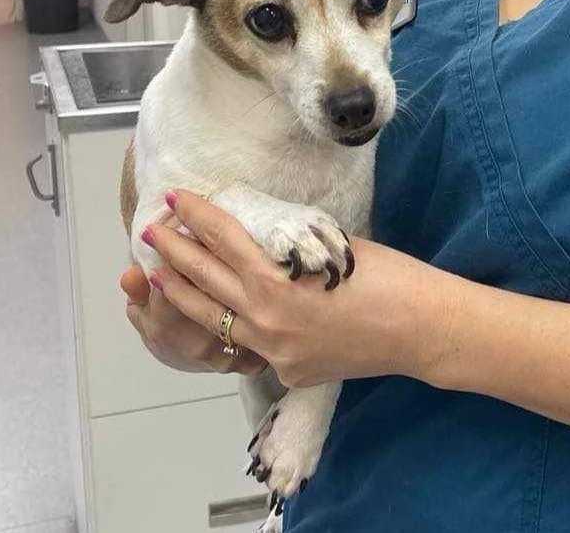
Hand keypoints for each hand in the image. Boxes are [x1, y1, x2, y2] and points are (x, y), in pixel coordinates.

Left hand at [140, 190, 456, 389]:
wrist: (420, 328)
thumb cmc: (386, 274)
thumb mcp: (331, 247)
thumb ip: (289, 248)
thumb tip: (260, 239)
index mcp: (276, 278)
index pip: (223, 238)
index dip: (197, 215)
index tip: (176, 197)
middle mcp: (265, 317)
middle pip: (205, 279)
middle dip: (174, 252)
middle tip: (150, 230)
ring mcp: (273, 351)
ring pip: (213, 320)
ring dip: (183, 294)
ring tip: (158, 274)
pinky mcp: (286, 372)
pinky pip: (253, 347)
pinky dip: (239, 327)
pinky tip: (227, 313)